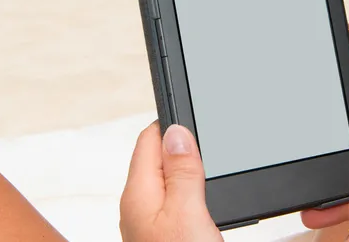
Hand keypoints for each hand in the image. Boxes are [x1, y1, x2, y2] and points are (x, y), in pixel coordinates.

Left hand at [120, 122, 222, 241]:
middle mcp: (139, 206)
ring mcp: (150, 221)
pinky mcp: (164, 232)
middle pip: (157, 158)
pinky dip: (189, 187)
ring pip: (168, 179)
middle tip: (209, 137)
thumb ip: (182, 172)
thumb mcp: (188, 213)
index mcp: (139, 195)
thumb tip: (176, 132)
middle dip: (183, 145)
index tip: (198, 118)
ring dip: (187, 166)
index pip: (149, 139)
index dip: (174, 124)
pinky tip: (203, 189)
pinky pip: (174, 198)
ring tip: (209, 159)